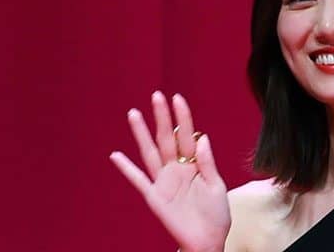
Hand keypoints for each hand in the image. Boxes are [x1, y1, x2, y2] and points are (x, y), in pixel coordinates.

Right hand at [110, 91, 229, 250]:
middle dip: (162, 117)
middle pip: (167, 138)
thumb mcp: (217, 187)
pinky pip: (138, 180)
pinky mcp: (155, 197)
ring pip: (150, 153)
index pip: (187, 136)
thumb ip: (207, 163)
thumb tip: (202, 137)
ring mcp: (164, 182)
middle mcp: (177, 169)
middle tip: (156, 96)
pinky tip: (116, 155)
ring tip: (134, 114)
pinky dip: (126, 169)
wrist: (209, 242)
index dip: (183, 117)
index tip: (177, 98)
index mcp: (194, 165)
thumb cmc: (216, 216)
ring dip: (142, 134)